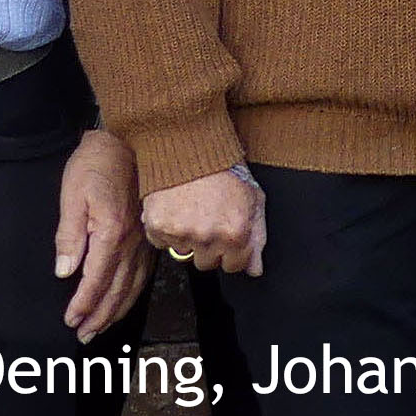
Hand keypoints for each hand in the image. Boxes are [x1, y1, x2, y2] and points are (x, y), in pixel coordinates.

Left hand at [55, 130, 146, 339]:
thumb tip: (64, 272)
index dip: (82, 304)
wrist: (127, 139)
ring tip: (103, 327)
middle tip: (84, 335)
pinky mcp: (148, 234)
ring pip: (133, 285)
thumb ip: (69, 235)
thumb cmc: (95, 164)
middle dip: (100, 316)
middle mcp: (132, 242)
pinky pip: (143, 272)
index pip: (95, 280)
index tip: (70, 320)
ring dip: (117, 310)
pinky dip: (133, 293)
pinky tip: (126, 299)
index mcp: (111, 233)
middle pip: (116, 290)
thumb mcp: (73, 195)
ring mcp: (144, 239)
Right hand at [145, 165, 267, 275]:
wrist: (192, 145)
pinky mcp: (157, 226)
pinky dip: (165, 229)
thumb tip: (255, 269)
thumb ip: (258, 237)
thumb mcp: (253, 198)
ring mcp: (182, 233)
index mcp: (235, 233)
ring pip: (183, 253)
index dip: (231, 250)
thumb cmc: (225, 169)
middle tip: (208, 218)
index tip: (226, 233)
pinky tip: (174, 208)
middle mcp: (209, 237)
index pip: (234, 266)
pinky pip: (161, 242)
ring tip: (191, 209)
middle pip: (207, 263)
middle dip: (208, 246)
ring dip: (187, 237)